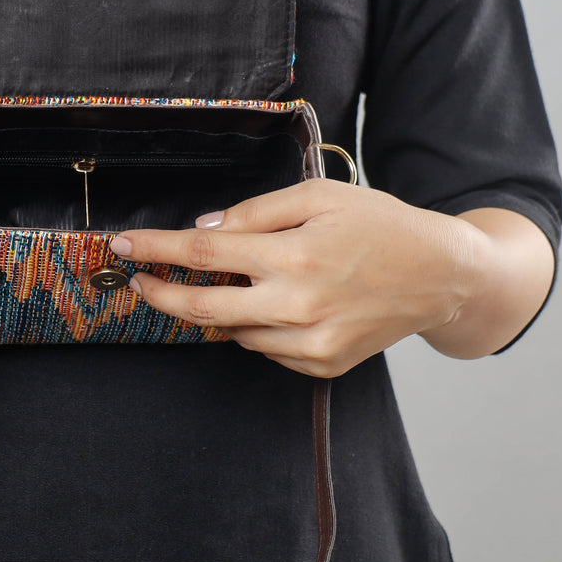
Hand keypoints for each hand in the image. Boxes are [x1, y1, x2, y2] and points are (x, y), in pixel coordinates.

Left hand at [109, 179, 482, 376]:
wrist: (440, 275)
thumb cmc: (380, 226)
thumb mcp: (319, 196)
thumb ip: (257, 211)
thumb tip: (205, 226)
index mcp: (294, 255)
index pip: (203, 251)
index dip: (156, 247)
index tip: (122, 245)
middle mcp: (298, 305)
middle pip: (202, 306)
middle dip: (160, 293)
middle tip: (138, 282)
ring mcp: (310, 342)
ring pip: (233, 331)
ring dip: (216, 308)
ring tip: (236, 282)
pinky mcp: (322, 365)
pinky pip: (265, 349)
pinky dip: (255, 326)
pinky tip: (276, 304)